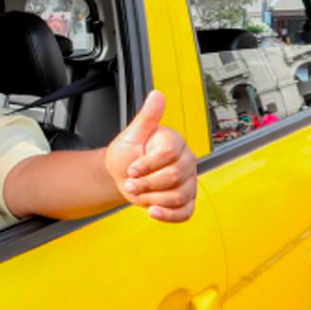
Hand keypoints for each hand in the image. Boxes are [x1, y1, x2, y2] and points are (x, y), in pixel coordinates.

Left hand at [104, 90, 197, 222]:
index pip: (168, 153)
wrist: (122, 175)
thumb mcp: (132, 134)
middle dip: (147, 183)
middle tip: (130, 183)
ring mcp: (188, 182)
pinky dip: (169, 215)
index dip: (147, 164)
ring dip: (152, 199)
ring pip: (178, 196)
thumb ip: (146, 116)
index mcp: (175, 142)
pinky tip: (153, 211)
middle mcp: (186, 161)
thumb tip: (157, 94)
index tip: (131, 168)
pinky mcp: (186, 200)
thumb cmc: (127, 153)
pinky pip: (185, 212)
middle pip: (174, 177)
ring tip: (137, 193)